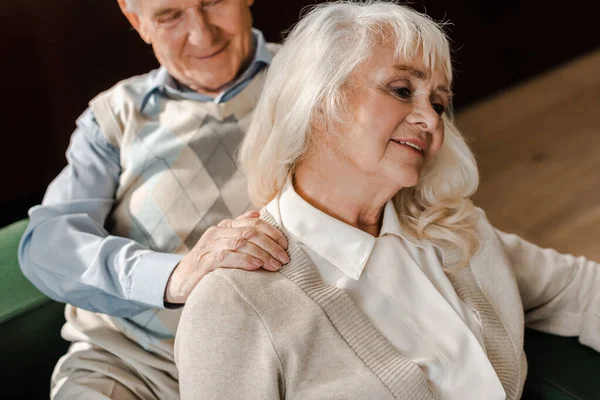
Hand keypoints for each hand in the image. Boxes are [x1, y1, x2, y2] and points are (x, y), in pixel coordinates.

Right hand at [164, 211, 288, 303]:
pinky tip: (256, 266)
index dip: (272, 233)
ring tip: (275, 265)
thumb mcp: (224, 244)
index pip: (254, 223)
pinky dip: (243, 260)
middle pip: (250, 233)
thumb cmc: (208, 263)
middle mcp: (216, 233)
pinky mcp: (204, 262)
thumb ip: (239, 229)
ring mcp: (209, 246)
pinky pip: (226, 257)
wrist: (180, 281)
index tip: (285, 245)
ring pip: (240, 243)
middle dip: (271, 245)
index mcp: (224, 227)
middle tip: (284, 259)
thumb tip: (258, 214)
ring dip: (261, 254)